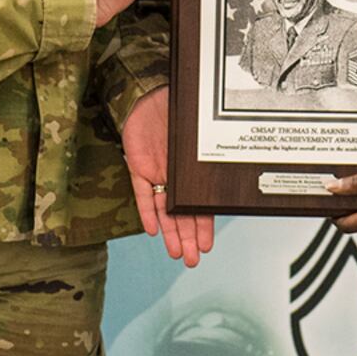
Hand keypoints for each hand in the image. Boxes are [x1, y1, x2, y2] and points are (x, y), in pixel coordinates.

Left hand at [122, 88, 214, 266]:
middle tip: (192, 260)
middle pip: (181, 214)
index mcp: (190, 170)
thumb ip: (201, 156)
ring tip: (176, 253)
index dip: (202, 226)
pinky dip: (147, 211)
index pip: (198, 205)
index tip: (206, 245)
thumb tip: (219, 172)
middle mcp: (174, 176)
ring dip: (169, 232)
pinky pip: (142, 194)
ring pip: (163, 210)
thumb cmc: (175, 109)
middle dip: (187, 238)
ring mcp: (156, 173)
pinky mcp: (137, 167)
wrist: (149, 95)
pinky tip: (152, 230)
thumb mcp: (194, 136)